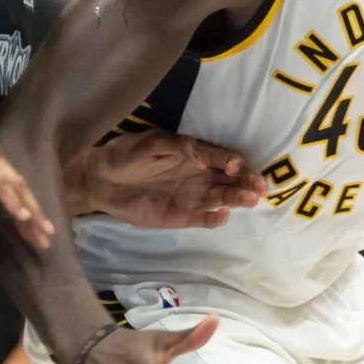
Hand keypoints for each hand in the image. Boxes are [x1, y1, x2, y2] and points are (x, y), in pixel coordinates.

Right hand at [0, 84, 52, 248]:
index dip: (25, 208)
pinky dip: (11, 198)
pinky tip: (22, 214)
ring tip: (42, 234)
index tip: (35, 231)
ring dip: (30, 212)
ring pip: (14, 187)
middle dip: (35, 216)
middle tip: (47, 240)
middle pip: (20, 189)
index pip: (11, 187)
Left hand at [89, 131, 262, 228]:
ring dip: (238, 198)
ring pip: (223, 197)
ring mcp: (193, 196)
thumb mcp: (148, 144)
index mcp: (194, 153)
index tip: (237, 165)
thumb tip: (197, 147)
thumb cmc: (125, 155)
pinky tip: (224, 216)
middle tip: (260, 187)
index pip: (220, 156)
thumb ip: (173, 146)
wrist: (102, 181)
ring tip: (252, 200)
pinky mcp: (183, 215)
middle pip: (231, 178)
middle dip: (247, 181)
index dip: (231, 160)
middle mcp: (200, 174)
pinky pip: (205, 218)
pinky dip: (216, 218)